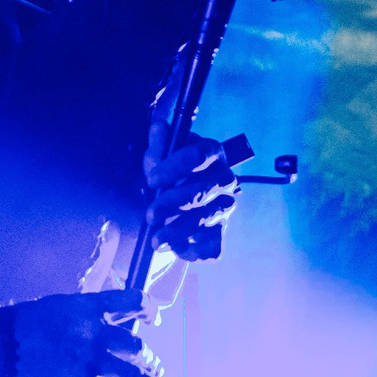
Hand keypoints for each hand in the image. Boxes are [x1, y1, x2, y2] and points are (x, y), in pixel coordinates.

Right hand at [8, 290, 176, 376]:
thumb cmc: (22, 322)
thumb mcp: (59, 307)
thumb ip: (85, 316)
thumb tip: (105, 326)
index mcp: (89, 308)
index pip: (131, 301)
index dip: (148, 309)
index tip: (153, 318)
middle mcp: (95, 332)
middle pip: (135, 345)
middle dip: (148, 358)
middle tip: (153, 367)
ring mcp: (89, 360)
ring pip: (134, 373)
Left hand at [144, 124, 239, 261]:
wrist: (177, 199)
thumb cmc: (169, 173)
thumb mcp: (159, 156)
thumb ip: (159, 144)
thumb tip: (158, 127)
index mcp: (212, 152)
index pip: (197, 155)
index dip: (174, 168)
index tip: (151, 181)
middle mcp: (225, 177)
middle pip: (202, 190)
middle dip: (173, 204)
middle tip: (150, 215)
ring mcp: (226, 205)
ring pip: (207, 217)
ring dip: (180, 230)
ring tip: (156, 240)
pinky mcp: (221, 230)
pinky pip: (214, 244)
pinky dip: (197, 249)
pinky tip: (178, 250)